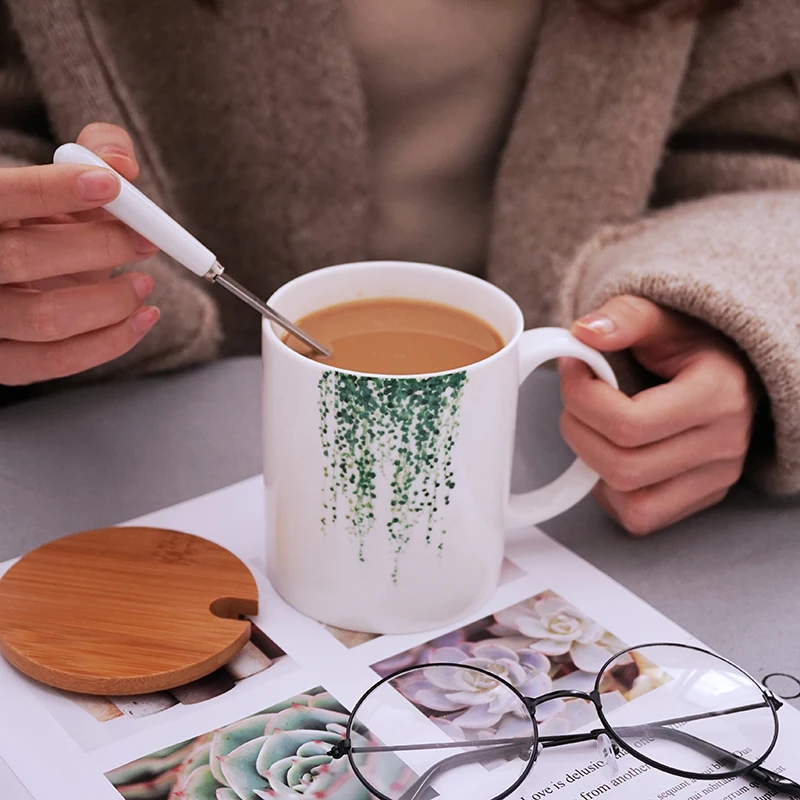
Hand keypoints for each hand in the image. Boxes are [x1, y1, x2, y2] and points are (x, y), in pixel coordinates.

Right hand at [0, 123, 159, 385]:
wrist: (19, 277)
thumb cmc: (41, 221)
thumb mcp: (58, 182)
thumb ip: (91, 158)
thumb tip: (122, 162)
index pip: (0, 198)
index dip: (53, 190)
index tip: (110, 184)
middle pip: (25, 259)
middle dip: (99, 247)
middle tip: (145, 240)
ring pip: (46, 318)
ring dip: (112, 301)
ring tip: (145, 283)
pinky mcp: (3, 363)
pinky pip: (57, 362)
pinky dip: (112, 341)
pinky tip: (143, 317)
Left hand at [560, 295, 758, 535]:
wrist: (726, 366)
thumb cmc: (689, 343)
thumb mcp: (659, 316)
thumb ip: (624, 317)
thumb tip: (585, 333)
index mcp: (717, 394)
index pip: (630, 424)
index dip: (582, 399)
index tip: (572, 370)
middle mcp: (724, 443)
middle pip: (623, 466)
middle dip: (579, 431)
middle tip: (575, 402)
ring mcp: (716, 477)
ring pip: (630, 499)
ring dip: (593, 465)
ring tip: (593, 427)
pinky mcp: (703, 497)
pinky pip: (641, 516)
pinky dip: (612, 492)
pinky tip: (612, 454)